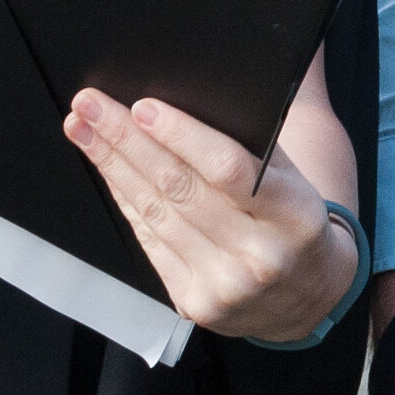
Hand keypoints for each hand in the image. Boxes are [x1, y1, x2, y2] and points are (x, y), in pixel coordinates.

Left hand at [65, 91, 358, 341]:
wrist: (309, 294)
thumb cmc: (295, 221)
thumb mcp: (296, 178)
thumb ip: (254, 142)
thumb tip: (196, 92)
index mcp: (294, 214)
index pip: (228, 168)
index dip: (181, 135)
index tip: (143, 107)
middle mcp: (259, 254)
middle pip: (178, 188)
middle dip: (126, 141)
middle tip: (90, 106)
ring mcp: (224, 284)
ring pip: (155, 214)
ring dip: (113, 167)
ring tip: (85, 131)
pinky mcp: (194, 303)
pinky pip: (149, 242)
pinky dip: (125, 201)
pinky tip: (108, 172)